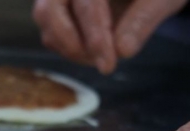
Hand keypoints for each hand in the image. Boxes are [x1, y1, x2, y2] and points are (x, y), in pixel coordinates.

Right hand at [32, 0, 187, 73]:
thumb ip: (143, 19)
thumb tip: (123, 50)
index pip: (86, 2)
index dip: (95, 35)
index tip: (107, 63)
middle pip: (48, 10)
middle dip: (72, 43)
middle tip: (102, 64)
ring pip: (45, 21)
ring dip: (70, 47)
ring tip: (103, 57)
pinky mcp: (58, 7)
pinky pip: (51, 31)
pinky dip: (68, 47)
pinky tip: (96, 51)